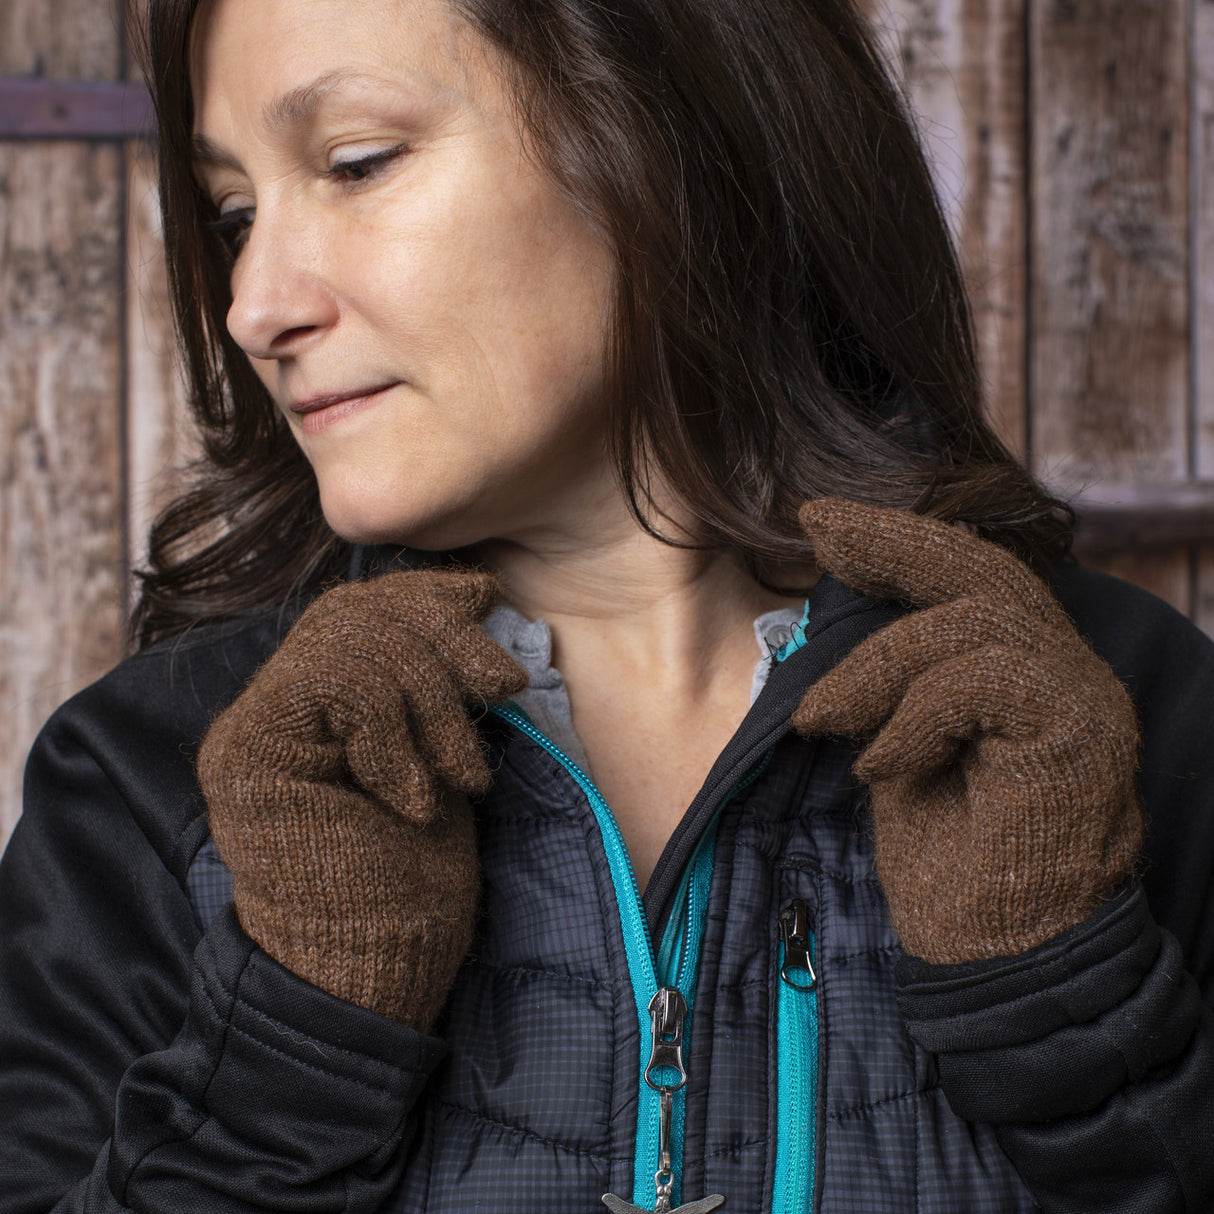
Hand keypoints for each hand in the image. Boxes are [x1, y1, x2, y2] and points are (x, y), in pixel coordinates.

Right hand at [197, 569, 526, 1028]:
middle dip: (442, 639)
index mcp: (312, 706)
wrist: (377, 974)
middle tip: (501, 688)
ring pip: (352, 642)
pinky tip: (418, 798)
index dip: (421, 593)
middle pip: (354, 613)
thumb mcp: (440, 757)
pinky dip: (397, 737)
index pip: (357, 609)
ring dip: (432, 700)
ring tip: (465, 772)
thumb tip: (473, 594)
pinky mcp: (251, 753)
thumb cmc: (415, 881)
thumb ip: (432, 683)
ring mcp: (254, 729)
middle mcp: (270, 708)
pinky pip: (340, 688)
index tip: (484, 596)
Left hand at [792, 499, 1141, 963]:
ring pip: (971, 622)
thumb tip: (834, 623)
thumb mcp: (895, 747)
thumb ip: (891, 685)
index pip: (968, 578)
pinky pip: (979, 681)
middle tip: (818, 529)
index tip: (822, 521)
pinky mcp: (1080, 732)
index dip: (898, 540)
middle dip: (892, 544)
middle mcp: (1065, 674)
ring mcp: (1081, 698)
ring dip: (877, 668)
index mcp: (1022, 673)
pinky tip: (880, 766)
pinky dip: (912, 716)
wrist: (990, 959)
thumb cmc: (943, 864)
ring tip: (823, 720)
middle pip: (982, 570)